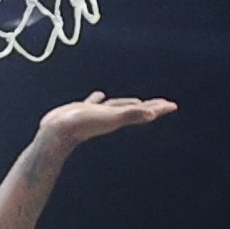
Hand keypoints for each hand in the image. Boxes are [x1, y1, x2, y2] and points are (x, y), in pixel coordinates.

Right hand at [35, 93, 175, 155]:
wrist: (57, 132)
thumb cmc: (83, 124)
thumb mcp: (110, 116)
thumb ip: (132, 114)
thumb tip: (152, 113)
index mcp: (120, 118)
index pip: (145, 111)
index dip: (159, 108)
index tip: (172, 106)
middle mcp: (111, 117)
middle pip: (136, 109)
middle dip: (150, 106)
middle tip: (163, 104)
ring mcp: (98, 115)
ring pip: (117, 107)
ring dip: (127, 104)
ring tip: (136, 101)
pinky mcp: (83, 111)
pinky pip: (96, 104)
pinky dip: (99, 99)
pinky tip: (99, 96)